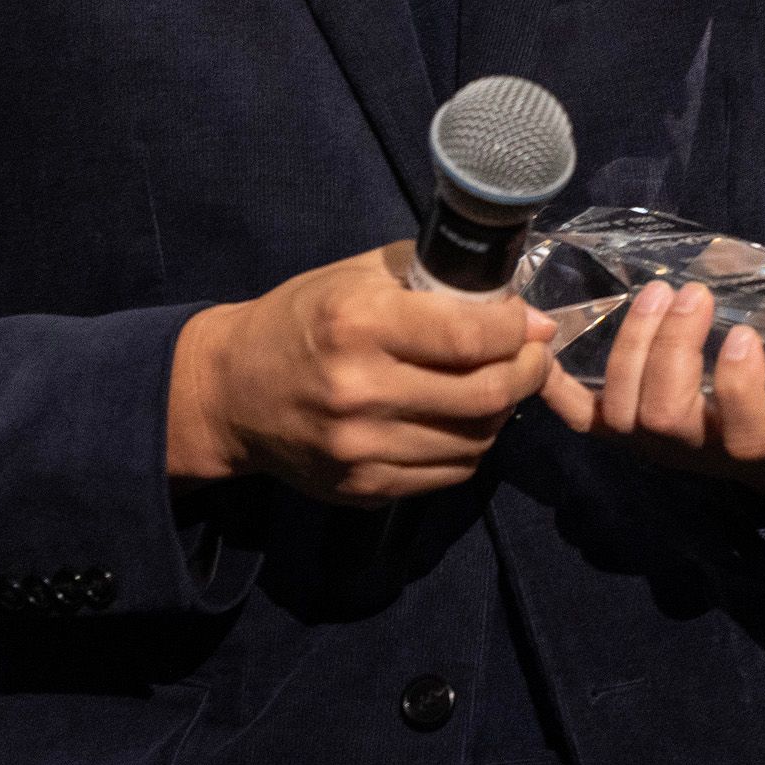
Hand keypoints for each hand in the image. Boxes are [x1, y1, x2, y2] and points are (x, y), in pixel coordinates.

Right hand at [167, 245, 557, 505]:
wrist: (231, 392)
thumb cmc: (300, 318)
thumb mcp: (356, 276)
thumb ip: (431, 278)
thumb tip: (513, 304)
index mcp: (359, 324)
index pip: (470, 336)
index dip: (517, 330)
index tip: (530, 322)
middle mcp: (361, 391)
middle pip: (485, 394)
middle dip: (528, 372)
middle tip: (534, 356)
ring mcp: (362, 449)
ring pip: (476, 440)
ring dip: (503, 411)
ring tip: (500, 384)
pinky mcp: (365, 488)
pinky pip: (450, 473)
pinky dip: (472, 444)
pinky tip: (463, 418)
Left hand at [537, 255, 764, 509]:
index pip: (751, 441)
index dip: (738, 393)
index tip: (744, 333)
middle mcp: (721, 458)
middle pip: (668, 422)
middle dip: (669, 354)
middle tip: (687, 294)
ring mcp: (675, 451)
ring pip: (625, 418)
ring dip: (630, 351)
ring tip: (658, 295)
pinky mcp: (643, 437)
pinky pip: (587, 424)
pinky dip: (558, 390)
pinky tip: (555, 341)